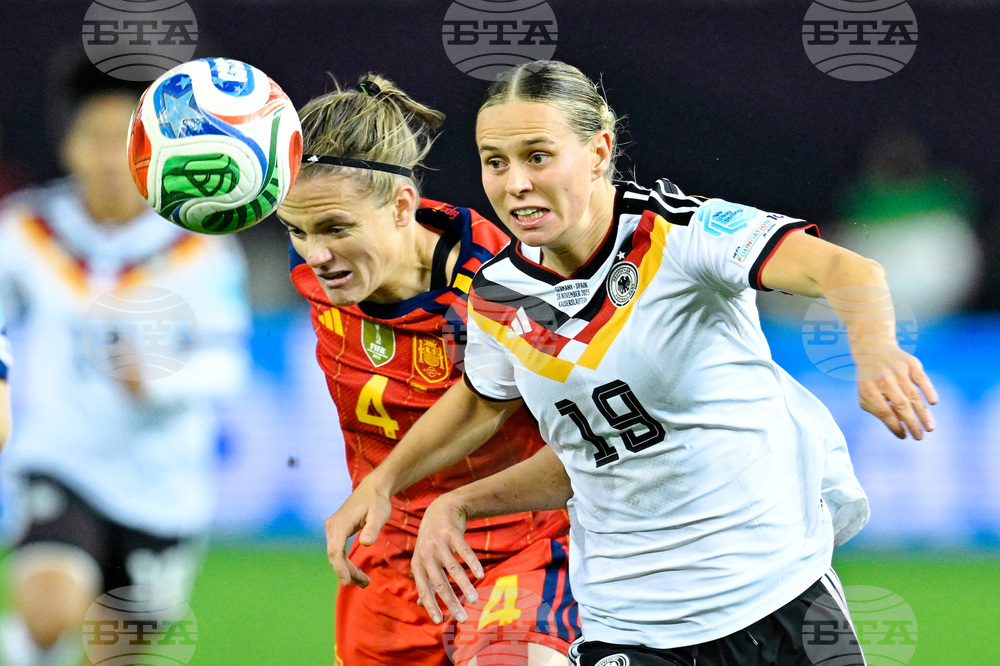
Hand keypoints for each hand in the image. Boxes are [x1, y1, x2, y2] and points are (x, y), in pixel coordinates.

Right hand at [324, 477, 391, 586]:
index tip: (348, 582)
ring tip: (364, 582)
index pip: (335, 551)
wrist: (373, 489)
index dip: (340, 568)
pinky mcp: (337, 531)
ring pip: (336, 555)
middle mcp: (332, 526)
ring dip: (348, 569)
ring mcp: (332, 529)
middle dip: (348, 572)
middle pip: (335, 556)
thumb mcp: (379, 514)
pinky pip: (338, 550)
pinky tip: (358, 572)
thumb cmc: (377, 501)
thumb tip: (365, 543)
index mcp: (339, 524)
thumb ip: (372, 528)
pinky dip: (347, 562)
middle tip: (365, 583)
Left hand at [411, 493, 483, 623]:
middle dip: (451, 602)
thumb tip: (421, 604)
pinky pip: (464, 551)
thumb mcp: (423, 558)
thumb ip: (423, 580)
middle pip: (439, 583)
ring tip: (475, 600)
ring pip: (453, 569)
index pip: (424, 589)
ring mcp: (438, 543)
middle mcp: (425, 554)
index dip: (431, 606)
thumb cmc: (432, 540)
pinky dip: (472, 563)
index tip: (440, 622)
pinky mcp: (451, 533)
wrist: (440, 509)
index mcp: (417, 564)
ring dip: (464, 586)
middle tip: (463, 619)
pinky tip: (480, 575)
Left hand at [855, 345, 937, 439]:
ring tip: (930, 428)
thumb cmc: (871, 379)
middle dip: (912, 424)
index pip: (884, 412)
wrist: (874, 349)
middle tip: (920, 437)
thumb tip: (899, 426)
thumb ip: (878, 410)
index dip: (895, 426)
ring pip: (914, 396)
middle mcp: (884, 380)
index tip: (904, 436)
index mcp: (869, 389)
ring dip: (923, 414)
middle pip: (901, 406)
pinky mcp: (911, 364)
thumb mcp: (866, 394)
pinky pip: (922, 379)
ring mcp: (898, 371)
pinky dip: (929, 390)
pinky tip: (933, 403)